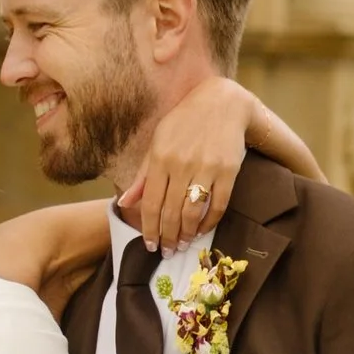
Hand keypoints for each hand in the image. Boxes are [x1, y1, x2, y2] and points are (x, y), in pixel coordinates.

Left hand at [119, 75, 250, 250]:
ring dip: (186, 234)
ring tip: (181, 245)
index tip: (149, 245)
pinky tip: (201, 230)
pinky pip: (218, 205)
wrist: (222, 102)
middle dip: (166, 237)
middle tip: (166, 252)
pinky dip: (209, 223)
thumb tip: (124, 202)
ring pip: (193, 213)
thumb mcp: (158, 141)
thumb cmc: (184, 122)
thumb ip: (143, 175)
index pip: (151, 203)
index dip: (149, 228)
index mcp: (160, 158)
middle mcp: (181, 164)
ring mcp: (206, 168)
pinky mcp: (229, 171)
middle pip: (170, 212)